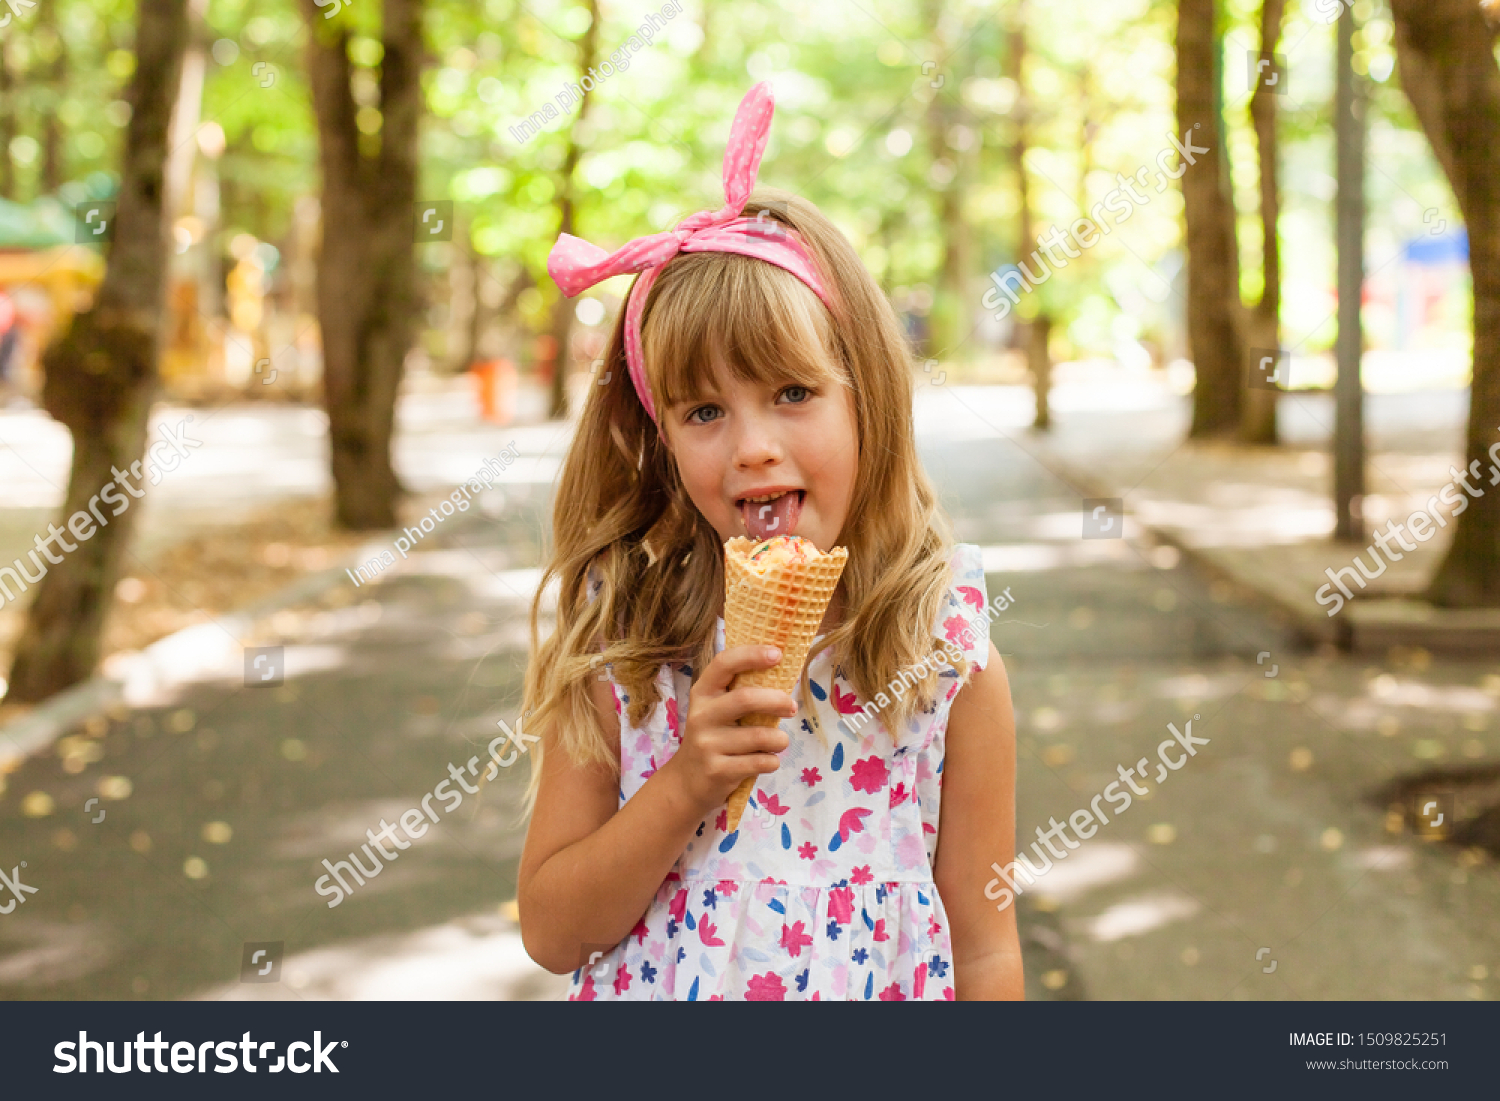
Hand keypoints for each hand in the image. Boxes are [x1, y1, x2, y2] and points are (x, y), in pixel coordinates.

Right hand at [660, 645, 795, 817]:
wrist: (687, 782)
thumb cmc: (714, 737)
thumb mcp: (716, 710)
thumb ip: (739, 693)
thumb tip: (782, 671)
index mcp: (703, 693)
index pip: (724, 663)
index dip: (752, 654)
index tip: (777, 654)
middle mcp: (701, 716)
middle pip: (746, 699)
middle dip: (778, 701)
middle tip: (791, 707)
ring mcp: (707, 744)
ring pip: (761, 736)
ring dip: (779, 739)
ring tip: (778, 742)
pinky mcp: (718, 771)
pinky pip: (761, 762)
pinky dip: (772, 761)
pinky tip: (766, 760)